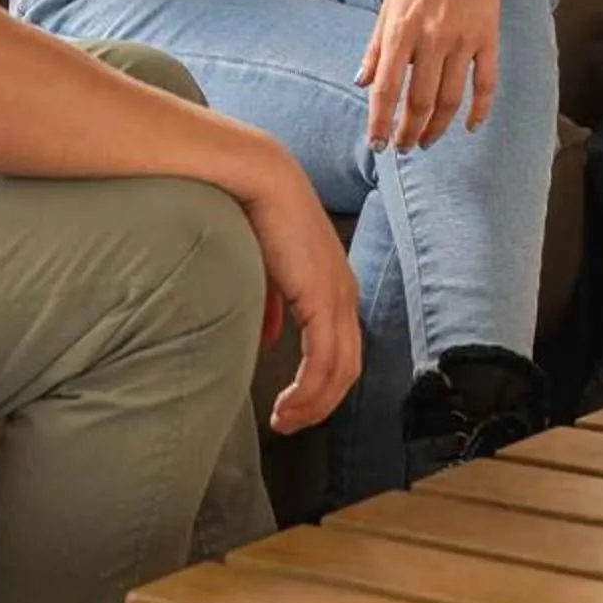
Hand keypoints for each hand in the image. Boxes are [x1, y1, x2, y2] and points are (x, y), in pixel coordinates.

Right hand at [223, 147, 361, 433]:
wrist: (255, 177)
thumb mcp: (264, 268)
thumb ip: (271, 305)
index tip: (292, 407)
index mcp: (334, 285)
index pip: (341, 351)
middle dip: (320, 405)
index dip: (321, 386)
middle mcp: (344, 294)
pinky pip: (323, 361)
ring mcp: (338, 296)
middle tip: (290, 425)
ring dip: (313, 405)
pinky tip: (287, 405)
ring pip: (340, 372)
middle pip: (348, 369)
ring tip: (284, 422)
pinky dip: (309, 392)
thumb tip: (268, 338)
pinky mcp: (322, 298)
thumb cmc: (254, 213)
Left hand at [357, 0, 503, 153]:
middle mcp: (431, 38)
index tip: (377, 145)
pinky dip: (480, 109)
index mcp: (401, 30)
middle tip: (404, 148)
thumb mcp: (388, 5)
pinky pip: (486, 82)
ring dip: (438, 127)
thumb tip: (362, 84)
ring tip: (427, 142)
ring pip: (451, 98)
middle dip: (409, 132)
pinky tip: (471, 127)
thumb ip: (375, 48)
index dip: (381, 122)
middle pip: (419, 101)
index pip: (387, 89)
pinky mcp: (488, 36)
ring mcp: (463, 39)